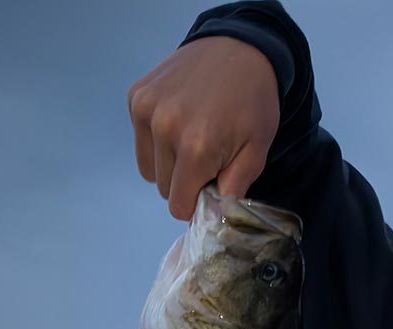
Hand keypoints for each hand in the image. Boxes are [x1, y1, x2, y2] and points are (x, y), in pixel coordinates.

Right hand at [127, 36, 280, 219]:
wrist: (238, 50)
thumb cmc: (253, 104)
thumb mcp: (257, 152)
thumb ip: (234, 188)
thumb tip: (215, 213)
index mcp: (195, 148)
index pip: (178, 204)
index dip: (195, 203)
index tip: (210, 189)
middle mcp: (163, 129)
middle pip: (164, 188)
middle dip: (185, 182)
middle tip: (209, 158)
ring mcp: (145, 110)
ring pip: (149, 168)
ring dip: (169, 164)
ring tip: (194, 140)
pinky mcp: (136, 96)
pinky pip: (141, 140)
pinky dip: (158, 140)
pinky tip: (181, 121)